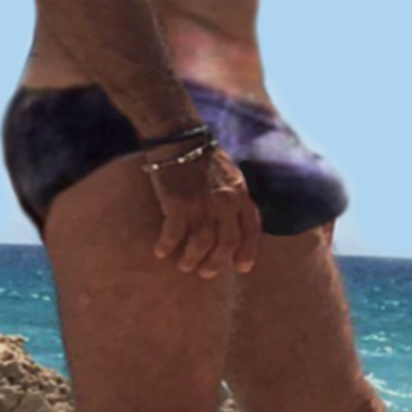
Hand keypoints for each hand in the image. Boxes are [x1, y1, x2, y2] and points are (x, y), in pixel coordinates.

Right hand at [146, 141, 261, 279]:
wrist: (179, 138)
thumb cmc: (202, 156)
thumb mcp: (229, 174)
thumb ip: (234, 197)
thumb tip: (232, 224)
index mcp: (240, 193)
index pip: (251, 230)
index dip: (248, 251)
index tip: (241, 268)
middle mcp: (225, 202)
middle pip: (226, 243)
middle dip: (216, 263)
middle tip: (206, 273)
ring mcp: (202, 205)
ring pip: (201, 244)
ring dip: (192, 259)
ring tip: (185, 265)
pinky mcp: (178, 205)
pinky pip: (173, 235)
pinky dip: (167, 246)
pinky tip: (160, 251)